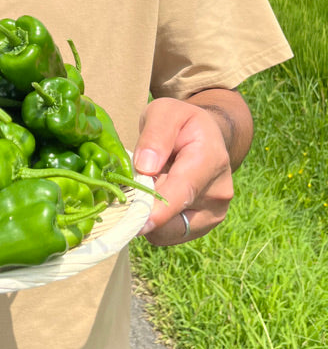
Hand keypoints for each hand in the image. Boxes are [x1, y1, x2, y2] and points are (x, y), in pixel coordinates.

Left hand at [132, 93, 244, 245]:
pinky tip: (155, 200)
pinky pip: (169, 235)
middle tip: (129, 184)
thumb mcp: (165, 112)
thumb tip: (145, 167)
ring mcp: (213, 214)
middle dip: (144, 207)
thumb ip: (156, 135)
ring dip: (149, 216)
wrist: (207, 137)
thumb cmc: (181, 123)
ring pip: (169, 231)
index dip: (158, 210)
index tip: (136, 223)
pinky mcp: (202, 227)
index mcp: (210, 159)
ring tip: (149, 187)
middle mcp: (219, 192)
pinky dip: (155, 223)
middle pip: (172, 216)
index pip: (183, 190)